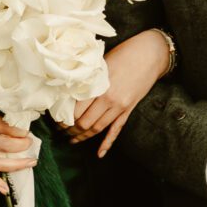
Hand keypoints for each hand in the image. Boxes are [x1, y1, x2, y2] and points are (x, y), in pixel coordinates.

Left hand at [66, 31, 169, 153]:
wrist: (150, 53)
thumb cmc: (124, 53)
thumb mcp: (101, 64)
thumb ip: (88, 80)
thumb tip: (69, 92)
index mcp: (100, 87)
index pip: (76, 111)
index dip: (64, 118)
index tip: (56, 120)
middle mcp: (110, 100)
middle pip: (85, 123)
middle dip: (70, 129)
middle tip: (60, 130)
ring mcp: (121, 107)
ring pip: (98, 128)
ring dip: (83, 136)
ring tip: (72, 139)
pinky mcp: (129, 109)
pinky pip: (116, 130)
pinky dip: (107, 143)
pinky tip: (99, 153)